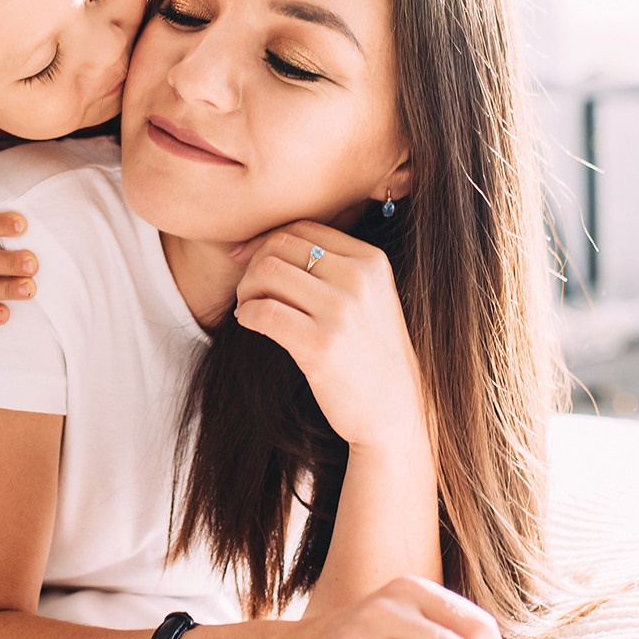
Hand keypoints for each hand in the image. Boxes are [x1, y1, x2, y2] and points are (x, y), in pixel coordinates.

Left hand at [229, 220, 423, 450]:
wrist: (395, 410)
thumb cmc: (369, 352)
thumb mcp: (367, 297)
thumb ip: (332, 266)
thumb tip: (265, 243)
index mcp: (370, 261)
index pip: (303, 228)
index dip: (265, 239)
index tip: (244, 256)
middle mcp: (358, 279)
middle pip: (280, 246)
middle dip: (252, 265)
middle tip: (246, 291)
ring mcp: (341, 311)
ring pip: (268, 272)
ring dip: (246, 289)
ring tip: (247, 306)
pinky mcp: (320, 345)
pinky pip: (265, 311)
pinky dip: (247, 313)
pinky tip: (250, 322)